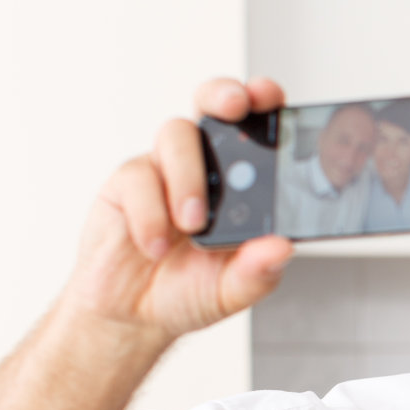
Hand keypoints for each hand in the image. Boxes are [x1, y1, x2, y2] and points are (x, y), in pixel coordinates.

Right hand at [56, 76, 294, 342]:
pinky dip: (150, 214)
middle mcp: (205, 167)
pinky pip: (139, 177)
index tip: (273, 98)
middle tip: (236, 107)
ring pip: (177, 135)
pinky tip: (155, 245)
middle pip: (213, 104)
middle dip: (225, 95)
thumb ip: (258, 271)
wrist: (131, 315)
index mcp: (242, 185)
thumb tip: (281, 248)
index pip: (257, 131)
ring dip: (189, 178)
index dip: (264, 104)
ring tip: (191, 224)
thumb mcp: (232, 291)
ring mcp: (165, 169)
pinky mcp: (128, 182)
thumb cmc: (188, 291)